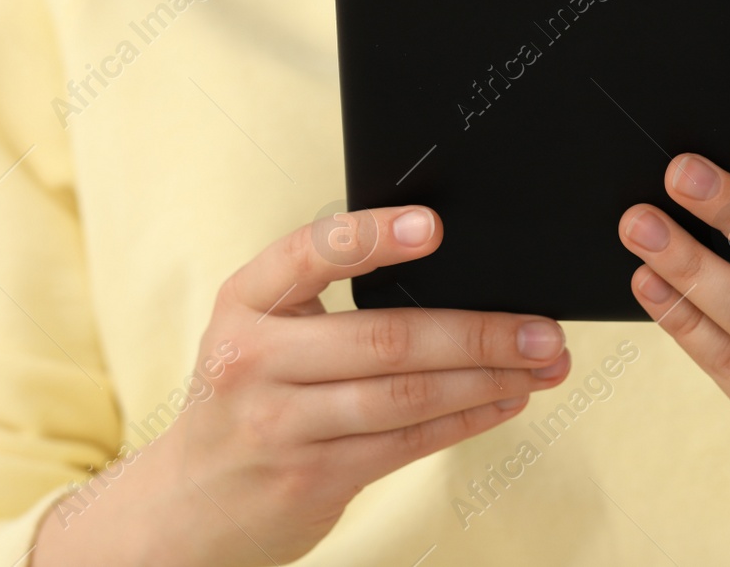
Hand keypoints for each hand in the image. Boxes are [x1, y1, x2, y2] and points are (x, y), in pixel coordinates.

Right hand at [34, 204, 570, 566]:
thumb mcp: (259, 329)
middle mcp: (255, 360)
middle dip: (478, 331)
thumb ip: (325, 297)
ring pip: (407, 397)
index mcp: (245, 302)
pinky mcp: (313, 477)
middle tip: (541, 327)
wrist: (187, 503)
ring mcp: (282, 425)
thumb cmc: (245, 394)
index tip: (434, 226)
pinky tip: (505, 400)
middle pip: (386, 339)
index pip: (310, 254)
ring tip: (541, 364)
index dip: (374, 237)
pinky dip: (467, 419)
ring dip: (488, 379)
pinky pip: (408, 443)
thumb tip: (448, 269)